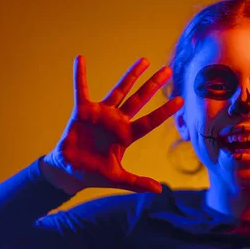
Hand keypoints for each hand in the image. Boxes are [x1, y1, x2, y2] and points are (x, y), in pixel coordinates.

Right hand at [43, 55, 182, 193]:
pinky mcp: (82, 111)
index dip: (165, 111)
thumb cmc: (93, 174)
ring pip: (120, 90)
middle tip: (168, 70)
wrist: (69, 171)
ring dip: (131, 75)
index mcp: (127, 135)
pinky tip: (80, 59)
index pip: (151, 121)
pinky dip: (79, 75)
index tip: (180, 100)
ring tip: (144, 60)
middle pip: (140, 99)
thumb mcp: (118, 179)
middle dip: (154, 85)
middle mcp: (118, 121)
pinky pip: (81, 89)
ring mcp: (101, 114)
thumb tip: (159, 190)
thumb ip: (137, 183)